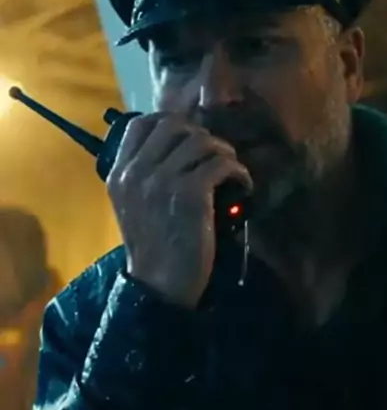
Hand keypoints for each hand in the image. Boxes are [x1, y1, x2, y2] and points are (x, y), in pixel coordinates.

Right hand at [107, 113, 252, 307]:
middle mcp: (136, 172)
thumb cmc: (152, 248)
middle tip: (215, 155)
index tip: (189, 138)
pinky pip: (221, 164)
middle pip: (174, 125)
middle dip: (201, 136)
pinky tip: (243, 185)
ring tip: (231, 171)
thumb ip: (144, 176)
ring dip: (224, 153)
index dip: (170, 123)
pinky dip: (238, 171)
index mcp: (119, 174)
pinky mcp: (190, 193)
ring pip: (201, 141)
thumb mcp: (133, 207)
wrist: (159, 286)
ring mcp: (162, 180)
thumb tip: (177, 148)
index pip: (140, 124)